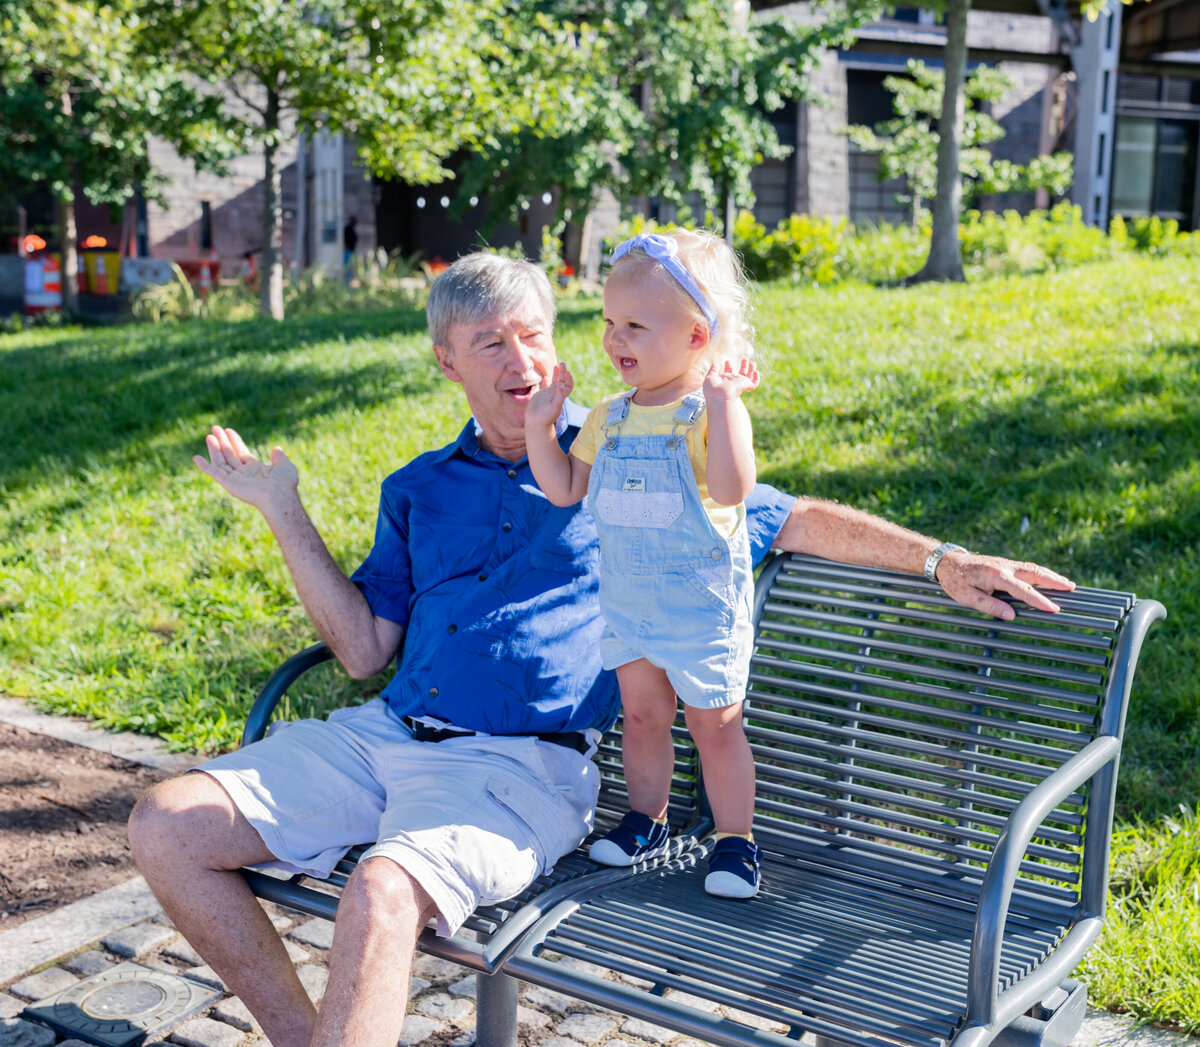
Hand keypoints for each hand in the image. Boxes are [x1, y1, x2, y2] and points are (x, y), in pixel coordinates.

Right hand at [193, 426, 298, 515]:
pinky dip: (204, 466)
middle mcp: (243, 474)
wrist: (279, 496)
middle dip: (222, 441)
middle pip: (229, 454)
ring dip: (214, 448)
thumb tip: (277, 449)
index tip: (228, 430)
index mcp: (255, 469)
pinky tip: (196, 457)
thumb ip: (279, 457)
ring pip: (221, 461)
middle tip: (215, 428)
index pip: (241, 452)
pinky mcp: (229, 484)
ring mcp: (235, 479)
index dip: (234, 441)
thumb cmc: (285, 483)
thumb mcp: (285, 466)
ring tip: (209, 436)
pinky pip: (214, 473)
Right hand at [526, 362, 573, 428]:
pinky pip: (544, 387)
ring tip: (557, 366)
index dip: (568, 378)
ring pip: (554, 383)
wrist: (537, 423)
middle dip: (563, 373)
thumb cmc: (546, 417)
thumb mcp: (555, 406)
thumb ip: (559, 396)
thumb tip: (562, 385)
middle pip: (562, 381)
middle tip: (562, 363)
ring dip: (556, 374)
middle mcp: (555, 395)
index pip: (568, 385)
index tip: (566, 372)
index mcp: (561, 397)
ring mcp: (548, 395)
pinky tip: (545, 377)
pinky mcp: (540, 396)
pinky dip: (545, 381)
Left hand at [703, 358, 759, 401]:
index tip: (727, 361)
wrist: (720, 396)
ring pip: (748, 377)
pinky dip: (756, 378)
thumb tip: (715, 364)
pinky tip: (756, 372)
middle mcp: (733, 382)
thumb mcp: (710, 378)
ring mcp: (740, 384)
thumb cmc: (713, 389)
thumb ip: (712, 371)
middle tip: (744, 359)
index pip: (728, 373)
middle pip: (740, 373)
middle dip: (743, 366)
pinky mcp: (745, 385)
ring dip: (751, 369)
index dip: (729, 366)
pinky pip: (754, 383)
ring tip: (752, 362)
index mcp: (724, 380)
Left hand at [937, 551, 1075, 619]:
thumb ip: (989, 606)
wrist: (947, 561)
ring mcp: (1006, 563)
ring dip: (1051, 576)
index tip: (1054, 609)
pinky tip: (1049, 578)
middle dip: (1054, 581)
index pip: (1023, 590)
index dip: (1039, 600)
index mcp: (996, 575)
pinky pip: (1027, 568)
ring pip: (1033, 568)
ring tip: (1068, 584)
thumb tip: (1011, 616)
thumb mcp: (967, 597)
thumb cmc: (955, 581)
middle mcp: (1004, 566)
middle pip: (1035, 573)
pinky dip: (1041, 573)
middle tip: (1072, 589)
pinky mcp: (1005, 563)